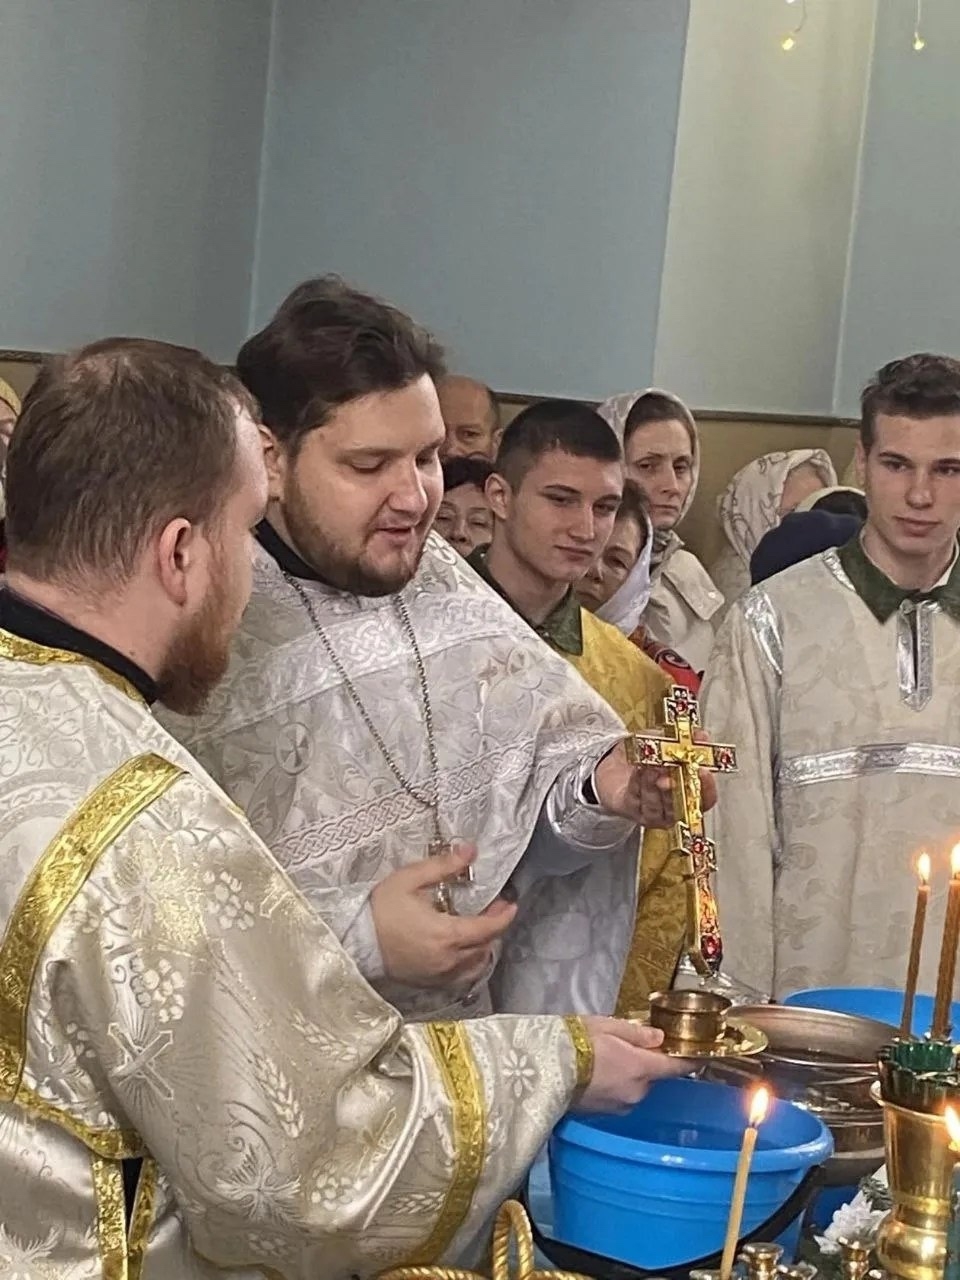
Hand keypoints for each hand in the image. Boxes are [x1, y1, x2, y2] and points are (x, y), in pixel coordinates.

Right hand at [371, 845, 516, 987]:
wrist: (353, 942)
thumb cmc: (380, 910)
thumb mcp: (410, 879)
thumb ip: (443, 866)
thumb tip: (470, 852)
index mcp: (447, 934)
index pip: (489, 928)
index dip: (504, 915)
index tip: (511, 903)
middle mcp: (448, 959)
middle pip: (486, 946)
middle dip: (495, 928)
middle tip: (493, 909)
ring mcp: (439, 975)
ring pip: (476, 965)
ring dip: (484, 947)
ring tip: (480, 929)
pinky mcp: (428, 983)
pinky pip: (460, 977)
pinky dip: (469, 964)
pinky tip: (463, 951)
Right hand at [574, 1017, 688, 1113]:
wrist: (545, 1070)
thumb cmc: (576, 1041)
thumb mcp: (607, 1026)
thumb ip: (637, 1033)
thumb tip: (660, 1038)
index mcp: (642, 1068)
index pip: (675, 1067)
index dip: (688, 1060)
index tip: (698, 1055)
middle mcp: (636, 1092)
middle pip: (651, 1077)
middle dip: (645, 1064)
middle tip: (625, 1046)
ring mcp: (619, 1106)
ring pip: (634, 1088)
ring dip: (627, 1076)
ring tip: (604, 1060)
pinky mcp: (603, 1114)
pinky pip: (617, 1097)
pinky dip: (613, 1086)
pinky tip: (595, 1075)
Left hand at [592, 735, 718, 826]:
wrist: (619, 762)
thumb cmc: (650, 755)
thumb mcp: (669, 741)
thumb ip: (687, 739)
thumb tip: (702, 736)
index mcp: (691, 794)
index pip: (706, 799)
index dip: (707, 787)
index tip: (704, 770)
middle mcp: (674, 808)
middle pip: (680, 803)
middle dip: (677, 784)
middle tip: (674, 768)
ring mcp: (653, 813)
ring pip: (656, 802)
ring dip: (654, 781)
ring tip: (653, 764)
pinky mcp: (632, 810)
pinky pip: (636, 798)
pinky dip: (638, 782)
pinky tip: (639, 768)